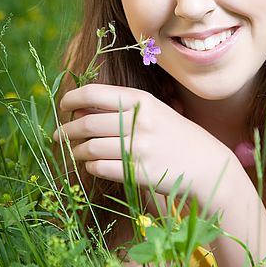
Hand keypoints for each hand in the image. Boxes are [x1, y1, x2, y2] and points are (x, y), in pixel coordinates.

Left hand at [54, 84, 235, 202]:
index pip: (94, 93)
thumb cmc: (176, 134)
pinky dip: (91, 166)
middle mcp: (139, 122)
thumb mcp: (153, 111)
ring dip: (76, 151)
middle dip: (66, 129)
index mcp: (142, 101)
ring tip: (75, 152)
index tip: (63, 105)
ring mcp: (139, 149)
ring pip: (90, 148)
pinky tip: (92, 164)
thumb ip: (120, 108)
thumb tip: (79, 108)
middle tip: (58, 134)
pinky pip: (101, 168)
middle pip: (87, 123)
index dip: (72, 98)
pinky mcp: (139, 173)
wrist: (206, 164)